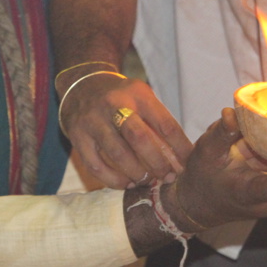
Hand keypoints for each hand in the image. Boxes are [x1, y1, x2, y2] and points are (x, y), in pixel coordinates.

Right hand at [60, 73, 191, 188]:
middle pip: (140, 138)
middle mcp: (114, 105)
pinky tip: (126, 183)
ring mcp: (93, 121)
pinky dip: (113, 180)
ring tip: (148, 181)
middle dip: (158, 163)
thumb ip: (159, 125)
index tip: (188, 165)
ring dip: (137, 174)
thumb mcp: (142, 99)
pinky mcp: (77, 136)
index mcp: (138, 94)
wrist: (82, 84)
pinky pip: (96, 166)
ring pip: (118, 154)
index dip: (180, 148)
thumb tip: (181, 161)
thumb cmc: (121, 98)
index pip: (165, 124)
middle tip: (167, 177)